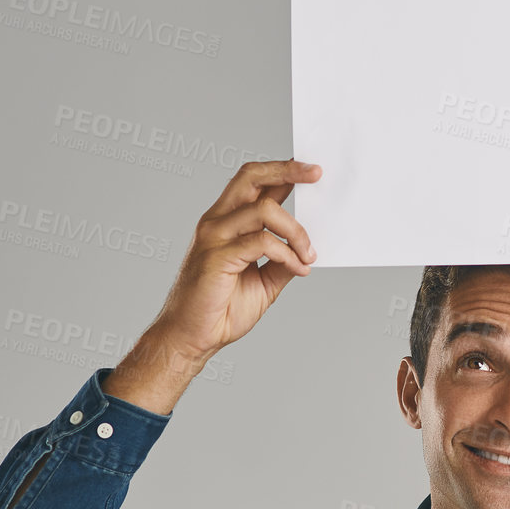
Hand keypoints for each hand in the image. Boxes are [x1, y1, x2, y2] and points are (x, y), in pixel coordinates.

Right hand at [149, 159, 321, 359]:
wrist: (193, 338)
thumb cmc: (221, 309)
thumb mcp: (264, 281)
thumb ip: (282, 261)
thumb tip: (307, 250)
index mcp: (226, 222)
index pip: (254, 183)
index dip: (283, 171)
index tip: (313, 171)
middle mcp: (217, 222)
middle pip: (251, 178)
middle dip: (286, 170)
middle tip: (316, 174)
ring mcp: (214, 237)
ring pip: (264, 210)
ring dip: (297, 232)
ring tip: (309, 255)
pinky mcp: (217, 256)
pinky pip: (262, 242)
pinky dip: (287, 254)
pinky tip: (298, 268)